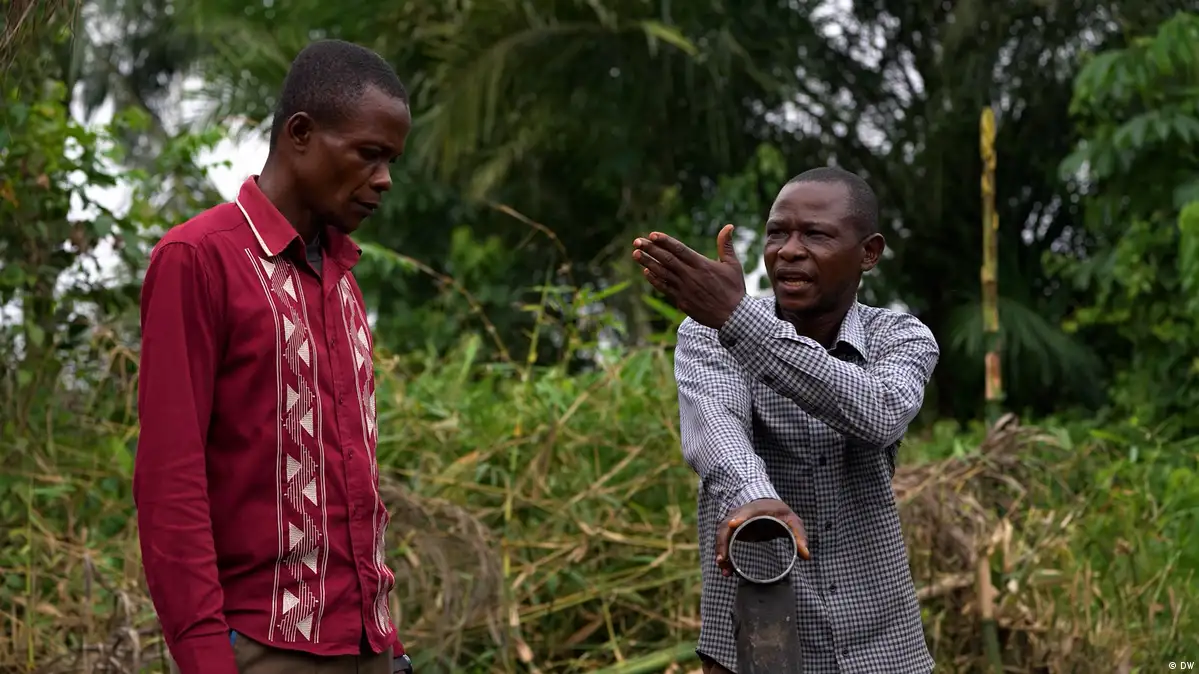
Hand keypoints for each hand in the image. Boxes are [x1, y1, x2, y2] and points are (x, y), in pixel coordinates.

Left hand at [631, 224, 746, 328]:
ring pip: (662, 273)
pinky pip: (664, 288)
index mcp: (702, 264)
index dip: (664, 241)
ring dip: (647, 263)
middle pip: (666, 259)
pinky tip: (646, 272)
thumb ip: (725, 245)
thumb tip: (728, 226)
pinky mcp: (681, 301)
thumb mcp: (733, 265)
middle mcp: (690, 275)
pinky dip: (654, 280)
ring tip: (635, 254)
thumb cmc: (734, 289)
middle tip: (636, 241)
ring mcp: (684, 289)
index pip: (679, 249)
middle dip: (650, 249)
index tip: (652, 235)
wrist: (732, 317)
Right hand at [714, 498, 809, 576]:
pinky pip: (723, 541)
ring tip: (724, 570)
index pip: (747, 511)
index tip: (733, 524)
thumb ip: (799, 536)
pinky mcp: (731, 530)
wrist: (767, 504)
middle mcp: (740, 513)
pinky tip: (726, 568)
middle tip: (722, 560)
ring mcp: (733, 521)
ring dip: (720, 551)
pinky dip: (723, 554)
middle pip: (727, 526)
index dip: (739, 517)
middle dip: (723, 543)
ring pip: (722, 535)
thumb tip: (806, 555)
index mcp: (757, 509)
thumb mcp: (792, 521)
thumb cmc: (780, 513)